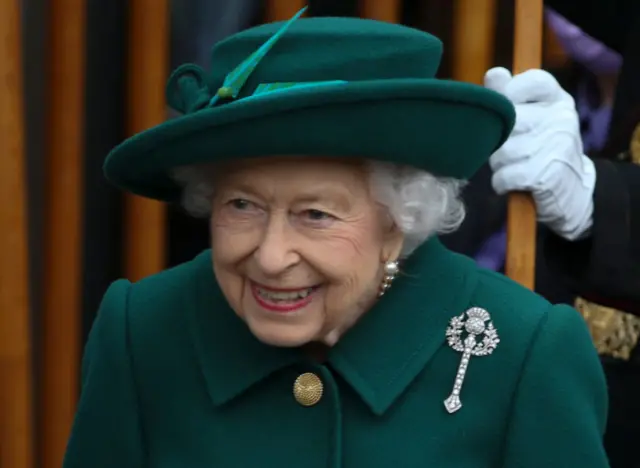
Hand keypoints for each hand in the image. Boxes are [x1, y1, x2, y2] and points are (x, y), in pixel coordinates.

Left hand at [484, 67, 595, 240]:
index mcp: (559, 100)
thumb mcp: (535, 117)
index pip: (533, 80)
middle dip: (498, 140)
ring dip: (498, 165)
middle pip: (507, 121)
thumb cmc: (543, 150)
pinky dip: (501, 183)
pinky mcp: (546, 175)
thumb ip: (510, 95)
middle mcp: (562, 119)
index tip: (504, 111)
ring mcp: (556, 146)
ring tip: (512, 167)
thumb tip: (494, 74)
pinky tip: (512, 183)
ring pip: (502, 152)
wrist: (573, 191)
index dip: (509, 93)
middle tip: (507, 149)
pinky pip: (504, 176)